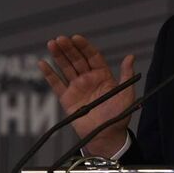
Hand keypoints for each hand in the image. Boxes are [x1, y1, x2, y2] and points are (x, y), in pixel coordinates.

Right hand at [38, 35, 134, 156]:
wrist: (106, 135)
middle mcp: (88, 78)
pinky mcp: (67, 98)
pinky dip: (49, 74)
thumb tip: (131, 56)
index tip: (77, 38)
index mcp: (102, 75)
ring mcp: (77, 87)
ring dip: (58, 55)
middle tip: (61, 38)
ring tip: (51, 43)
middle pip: (77, 59)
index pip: (92, 56)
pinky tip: (42, 63)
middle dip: (69, 48)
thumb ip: (126, 74)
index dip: (84, 46)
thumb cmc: (118, 115)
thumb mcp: (126, 93)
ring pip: (66, 68)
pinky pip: (56, 84)